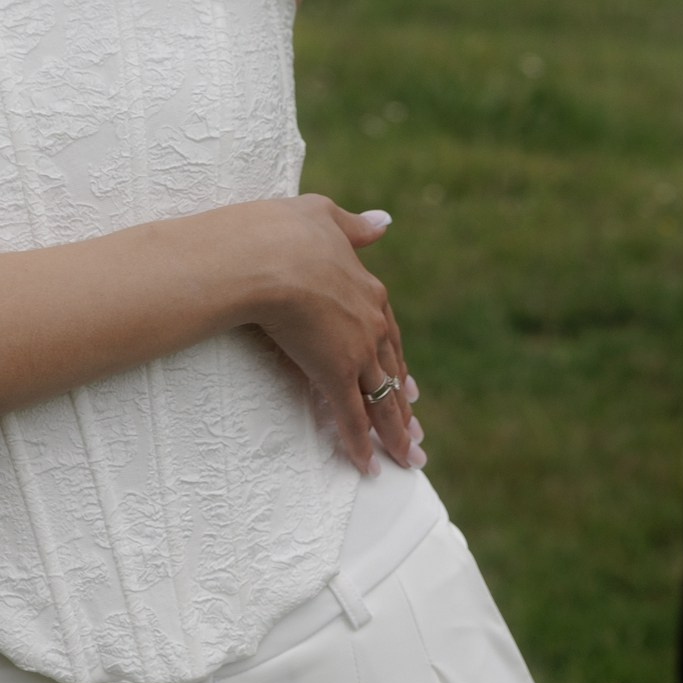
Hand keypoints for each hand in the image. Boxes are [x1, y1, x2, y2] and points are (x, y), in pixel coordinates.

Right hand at [237, 195, 419, 474]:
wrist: (266, 255)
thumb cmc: (283, 230)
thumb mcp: (324, 216)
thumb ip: (355, 226)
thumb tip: (385, 222)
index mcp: (369, 290)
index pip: (389, 335)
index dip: (396, 363)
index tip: (407, 387)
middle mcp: (371, 325)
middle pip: (392, 374)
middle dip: (404, 409)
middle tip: (416, 437)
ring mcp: (356, 351)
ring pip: (381, 401)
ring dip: (394, 434)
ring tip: (407, 459)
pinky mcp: (334, 373)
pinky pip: (351, 418)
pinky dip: (360, 444)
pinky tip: (367, 466)